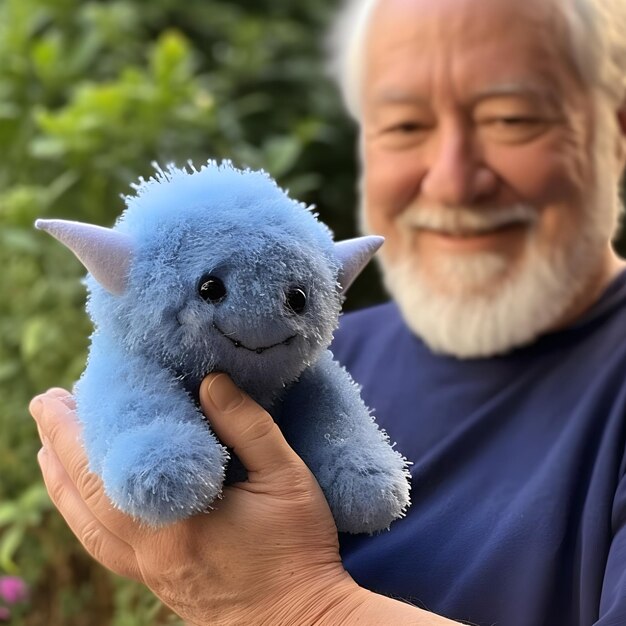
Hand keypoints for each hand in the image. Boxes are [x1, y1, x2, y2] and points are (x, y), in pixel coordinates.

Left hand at [29, 374, 364, 625]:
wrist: (302, 621)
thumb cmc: (298, 550)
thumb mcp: (287, 478)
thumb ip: (249, 426)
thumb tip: (211, 382)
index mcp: (175, 524)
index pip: (108, 472)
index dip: (77, 432)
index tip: (60, 395)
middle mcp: (150, 552)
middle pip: (83, 497)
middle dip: (58, 448)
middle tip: (45, 406)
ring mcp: (151, 572)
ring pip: (86, 526)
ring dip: (63, 483)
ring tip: (50, 449)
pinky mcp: (160, 582)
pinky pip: (104, 545)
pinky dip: (83, 514)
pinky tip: (87, 500)